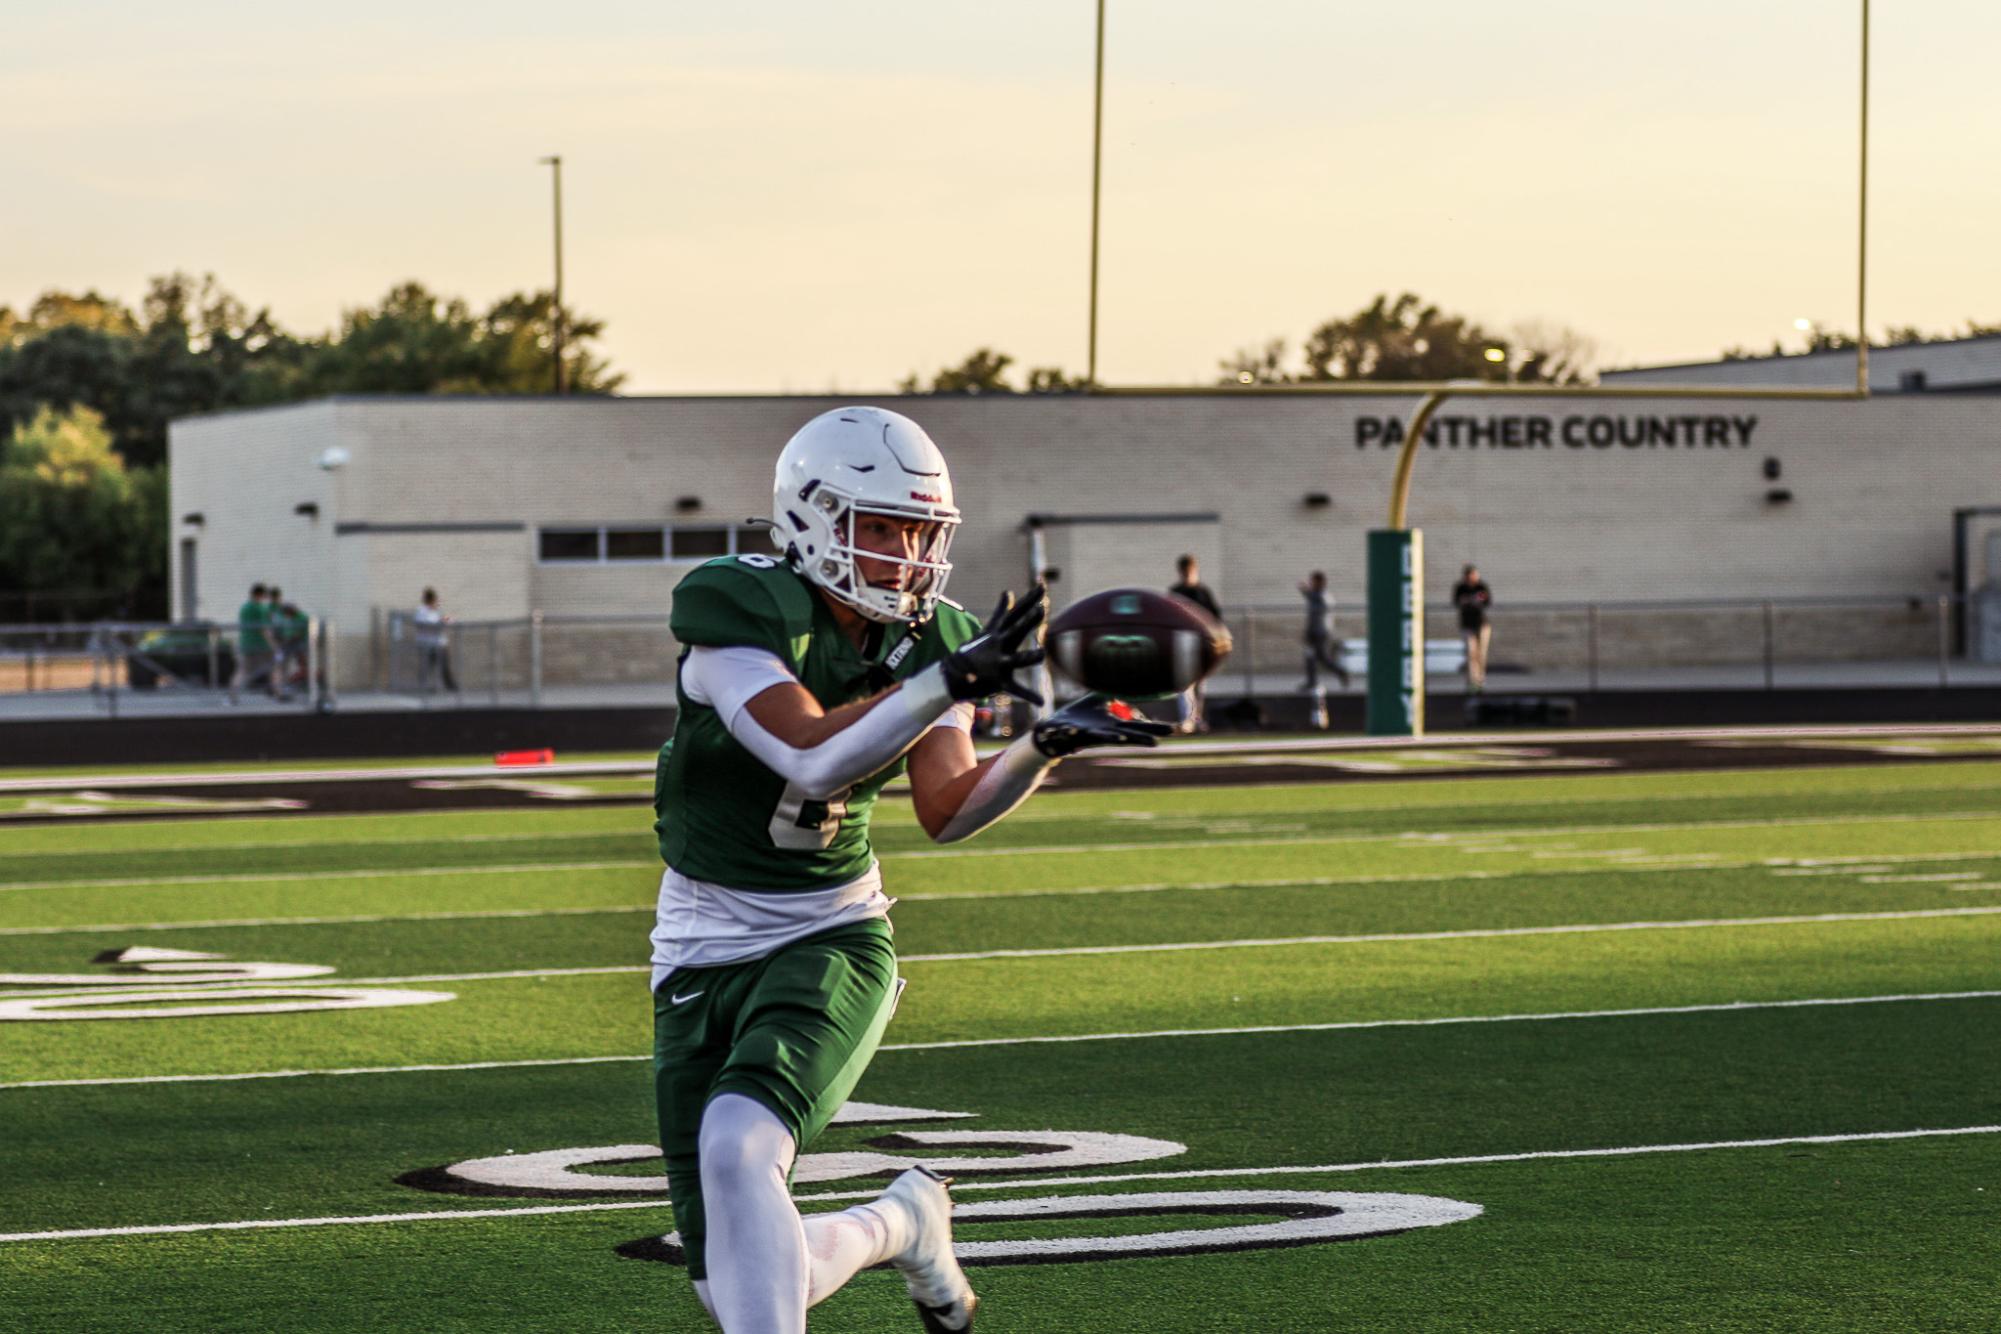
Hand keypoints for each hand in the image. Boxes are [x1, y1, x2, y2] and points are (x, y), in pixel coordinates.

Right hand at [941, 585, 1046, 704]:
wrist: (954, 675)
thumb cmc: (975, 651)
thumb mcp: (989, 630)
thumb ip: (1001, 613)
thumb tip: (1008, 592)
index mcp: (998, 634)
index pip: (1016, 613)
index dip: (1029, 600)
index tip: (1043, 586)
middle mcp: (999, 646)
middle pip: (1016, 630)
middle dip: (1027, 621)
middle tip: (1040, 609)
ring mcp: (999, 664)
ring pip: (1017, 659)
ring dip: (1029, 656)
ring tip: (1042, 654)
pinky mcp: (999, 683)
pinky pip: (1016, 690)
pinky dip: (1029, 696)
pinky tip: (1041, 703)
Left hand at [1032, 694, 1173, 757]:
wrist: (1053, 731)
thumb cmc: (1078, 717)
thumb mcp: (1096, 700)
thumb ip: (1110, 691)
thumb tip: (1126, 680)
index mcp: (1112, 726)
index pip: (1137, 727)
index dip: (1153, 728)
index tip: (1172, 730)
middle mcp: (1103, 733)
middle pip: (1126, 736)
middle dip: (1141, 738)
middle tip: (1157, 742)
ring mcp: (1088, 734)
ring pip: (1102, 737)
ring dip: (1112, 738)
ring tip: (1122, 739)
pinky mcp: (1071, 732)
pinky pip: (1074, 731)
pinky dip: (1074, 730)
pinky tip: (1076, 727)